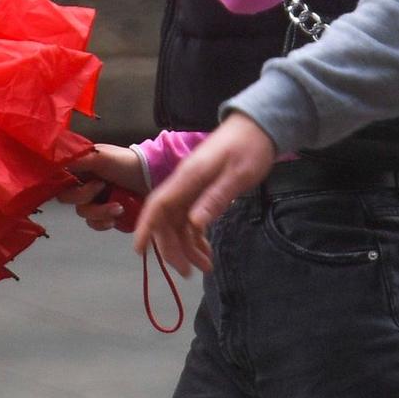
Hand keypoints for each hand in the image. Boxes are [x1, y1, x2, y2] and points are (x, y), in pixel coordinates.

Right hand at [57, 143, 148, 230]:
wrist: (152, 177)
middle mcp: (84, 184)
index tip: (77, 182)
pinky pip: (95, 224)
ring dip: (100, 212)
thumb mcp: (100, 156)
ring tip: (119, 207)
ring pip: (83, 214)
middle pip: (68, 200)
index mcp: (80, 169)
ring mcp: (95, 200)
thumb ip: (76, 160)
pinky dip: (104, 222)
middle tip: (102, 188)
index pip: (59, 181)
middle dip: (86, 198)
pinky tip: (117, 217)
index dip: (64, 186)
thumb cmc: (128, 162)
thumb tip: (54, 162)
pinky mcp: (106, 214)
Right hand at [132, 113, 276, 274]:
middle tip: (189, 272)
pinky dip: (197, 236)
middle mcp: (185, 184)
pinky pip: (192, 218)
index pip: (157, 205)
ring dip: (187, 246)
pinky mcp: (202, 191)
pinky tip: (206, 251)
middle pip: (167, 220)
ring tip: (206, 267)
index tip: (140, 251)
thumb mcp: (239, 174)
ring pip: (179, 222)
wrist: (259, 126)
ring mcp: (192, 188)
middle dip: (173, 248)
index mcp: (188, 177)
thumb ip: (216, 197)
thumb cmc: (250, 146)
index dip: (146, 228)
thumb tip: (193, 224)